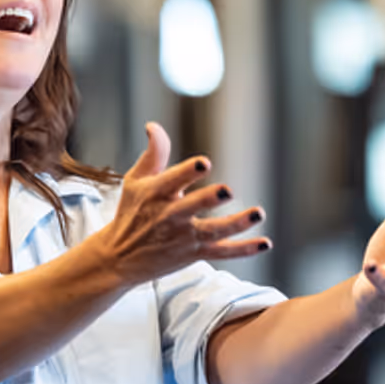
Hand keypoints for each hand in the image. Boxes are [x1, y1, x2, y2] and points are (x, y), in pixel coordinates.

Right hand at [93, 122, 269, 285]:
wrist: (119, 258)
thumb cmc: (131, 213)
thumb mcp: (135, 181)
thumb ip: (153, 154)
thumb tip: (154, 126)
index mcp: (156, 194)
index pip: (172, 180)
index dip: (188, 172)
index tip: (204, 163)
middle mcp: (169, 216)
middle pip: (192, 207)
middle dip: (209, 199)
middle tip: (227, 190)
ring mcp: (183, 237)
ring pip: (213, 231)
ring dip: (237, 224)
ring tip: (258, 213)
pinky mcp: (194, 254)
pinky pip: (222, 252)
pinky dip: (244, 249)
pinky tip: (265, 243)